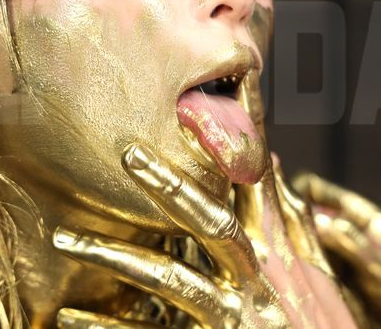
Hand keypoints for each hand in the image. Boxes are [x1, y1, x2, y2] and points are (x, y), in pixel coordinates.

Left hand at [52, 144, 356, 327]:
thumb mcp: (315, 276)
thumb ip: (294, 223)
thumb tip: (279, 168)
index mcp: (282, 252)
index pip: (260, 178)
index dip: (249, 127)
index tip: (234, 77)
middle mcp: (261, 275)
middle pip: (211, 218)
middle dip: (170, 184)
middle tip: (127, 153)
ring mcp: (239, 311)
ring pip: (171, 274)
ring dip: (114, 255)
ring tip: (64, 240)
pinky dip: (110, 325)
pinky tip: (70, 315)